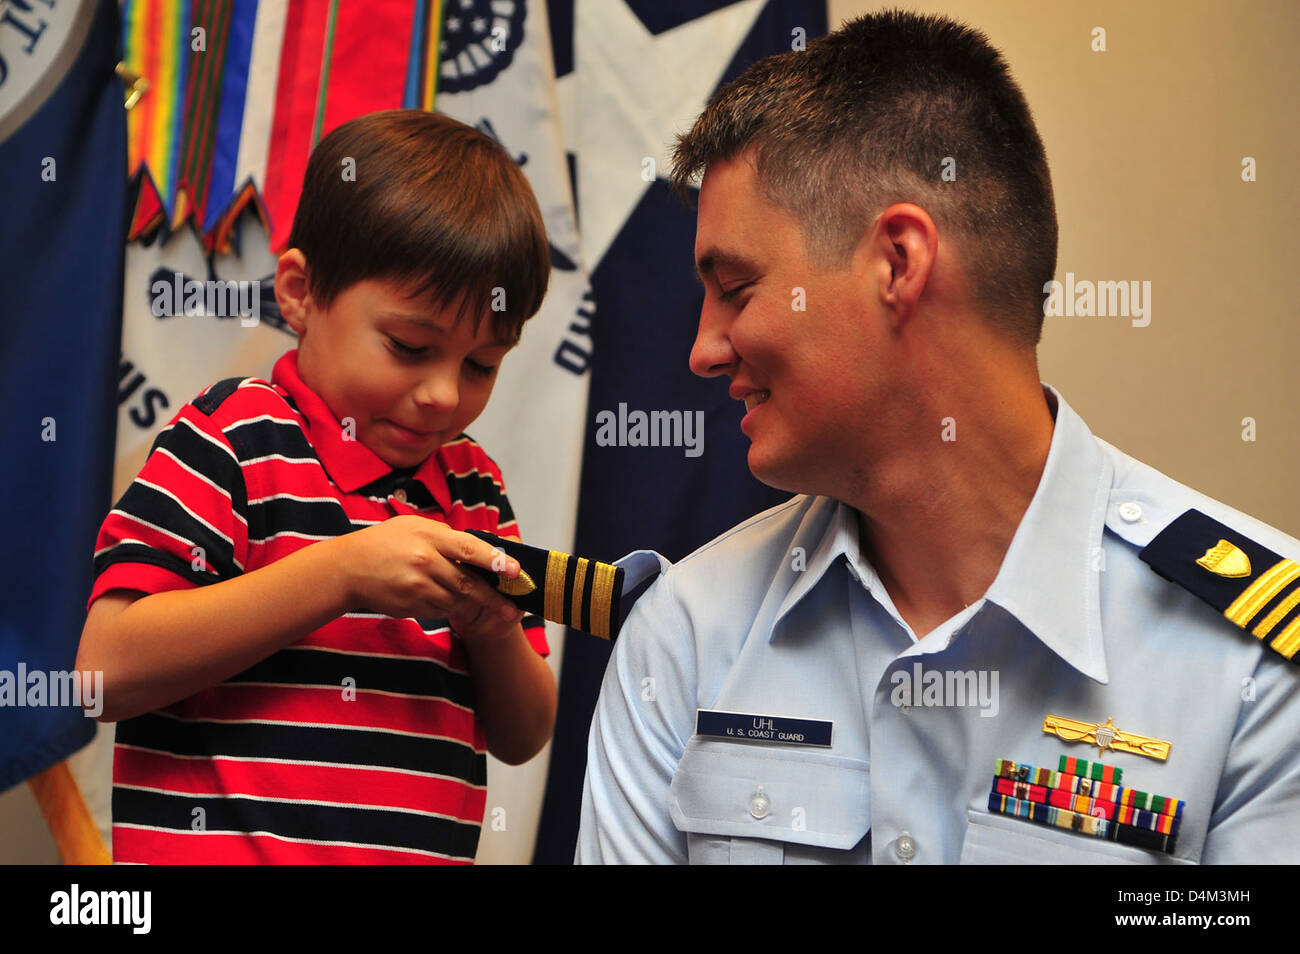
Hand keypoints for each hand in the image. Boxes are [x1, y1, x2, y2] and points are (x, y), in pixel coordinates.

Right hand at [337, 515, 525, 641]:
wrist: (347, 569)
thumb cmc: (384, 543)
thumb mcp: (414, 527)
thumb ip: (446, 537)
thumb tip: (478, 548)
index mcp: (429, 537)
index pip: (470, 549)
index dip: (496, 560)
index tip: (515, 570)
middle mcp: (425, 563)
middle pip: (467, 584)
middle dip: (492, 597)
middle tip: (510, 607)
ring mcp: (416, 587)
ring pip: (455, 600)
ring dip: (463, 600)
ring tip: (455, 591)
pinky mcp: (410, 606)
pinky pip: (438, 611)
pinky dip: (444, 606)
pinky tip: (432, 595)